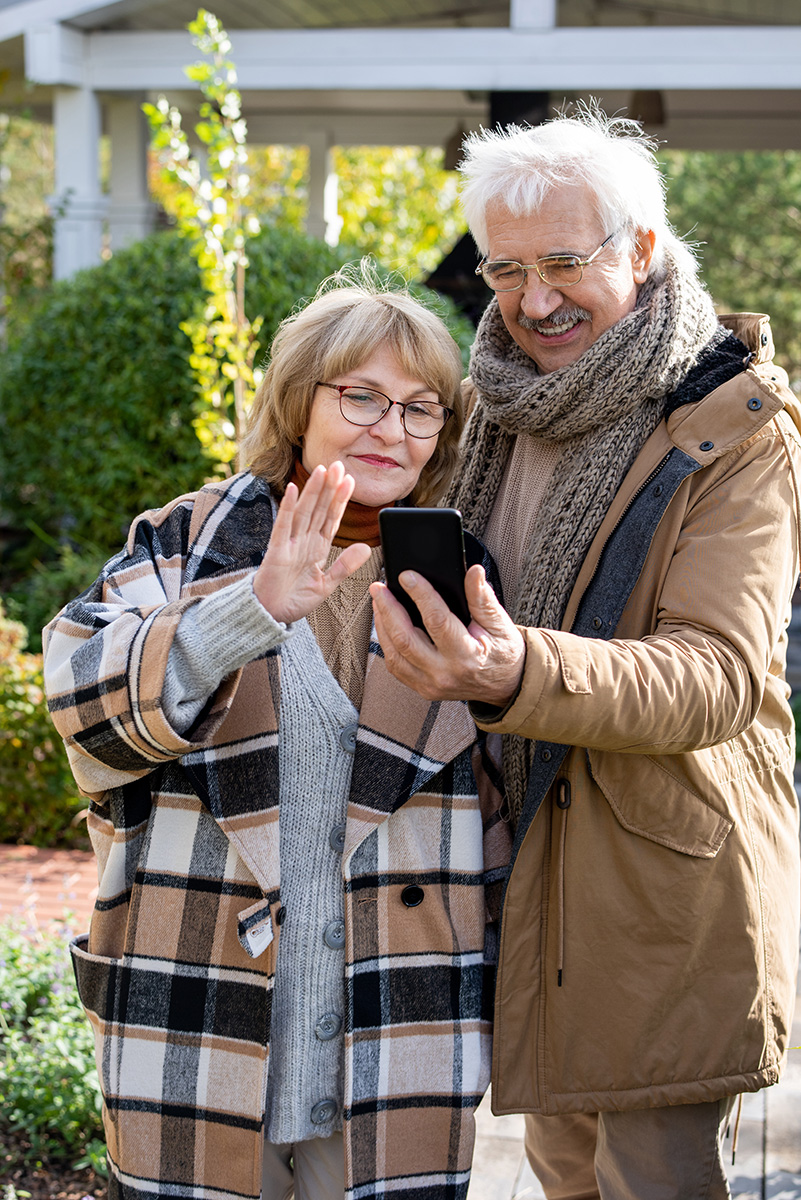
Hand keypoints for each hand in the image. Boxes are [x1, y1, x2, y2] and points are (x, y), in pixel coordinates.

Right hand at [254, 461, 371, 623]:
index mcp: (317, 548)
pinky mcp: (276, 551)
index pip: (331, 519)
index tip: (350, 480)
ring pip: (304, 512)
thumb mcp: (327, 584)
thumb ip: (345, 566)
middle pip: (319, 509)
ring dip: (312, 491)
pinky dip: (288, 508)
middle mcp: (304, 541)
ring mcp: (290, 544)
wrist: (270, 615)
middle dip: (329, 487)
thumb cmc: (294, 600)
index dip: (340, 500)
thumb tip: (366, 547)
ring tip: (321, 470)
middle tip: (338, 464)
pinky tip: (293, 490)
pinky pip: (283, 526)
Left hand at [369, 563, 525, 705]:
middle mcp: (445, 673)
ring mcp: (431, 684)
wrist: (507, 686)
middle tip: (379, 588)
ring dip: (382, 626)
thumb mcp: (500, 624)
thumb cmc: (503, 654)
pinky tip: (385, 625)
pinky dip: (386, 645)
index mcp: (467, 656)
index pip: (437, 621)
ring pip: (394, 655)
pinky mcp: (423, 689)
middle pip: (406, 639)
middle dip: (388, 609)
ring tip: (378, 602)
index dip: (420, 595)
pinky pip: (396, 667)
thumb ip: (482, 599)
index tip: (407, 576)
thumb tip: (474, 573)